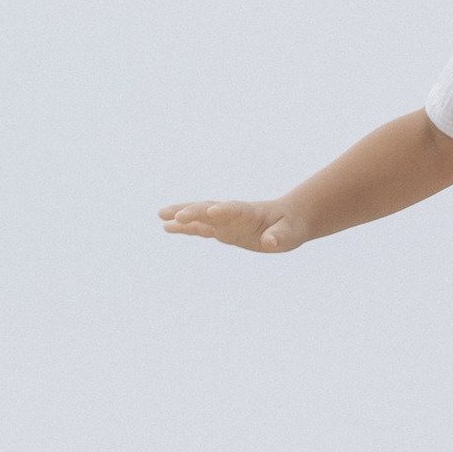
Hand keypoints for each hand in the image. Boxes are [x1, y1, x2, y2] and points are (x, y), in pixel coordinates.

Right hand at [160, 195, 311, 253]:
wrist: (288, 219)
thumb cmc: (291, 225)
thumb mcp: (290, 233)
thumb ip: (279, 236)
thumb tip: (271, 242)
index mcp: (250, 212)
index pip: (234, 209)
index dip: (223, 210)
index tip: (210, 212)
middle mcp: (233, 213)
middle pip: (210, 209)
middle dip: (194, 211)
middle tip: (175, 215)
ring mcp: (225, 220)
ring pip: (200, 215)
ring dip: (182, 215)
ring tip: (161, 217)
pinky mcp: (222, 229)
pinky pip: (200, 228)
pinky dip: (185, 228)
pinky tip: (167, 228)